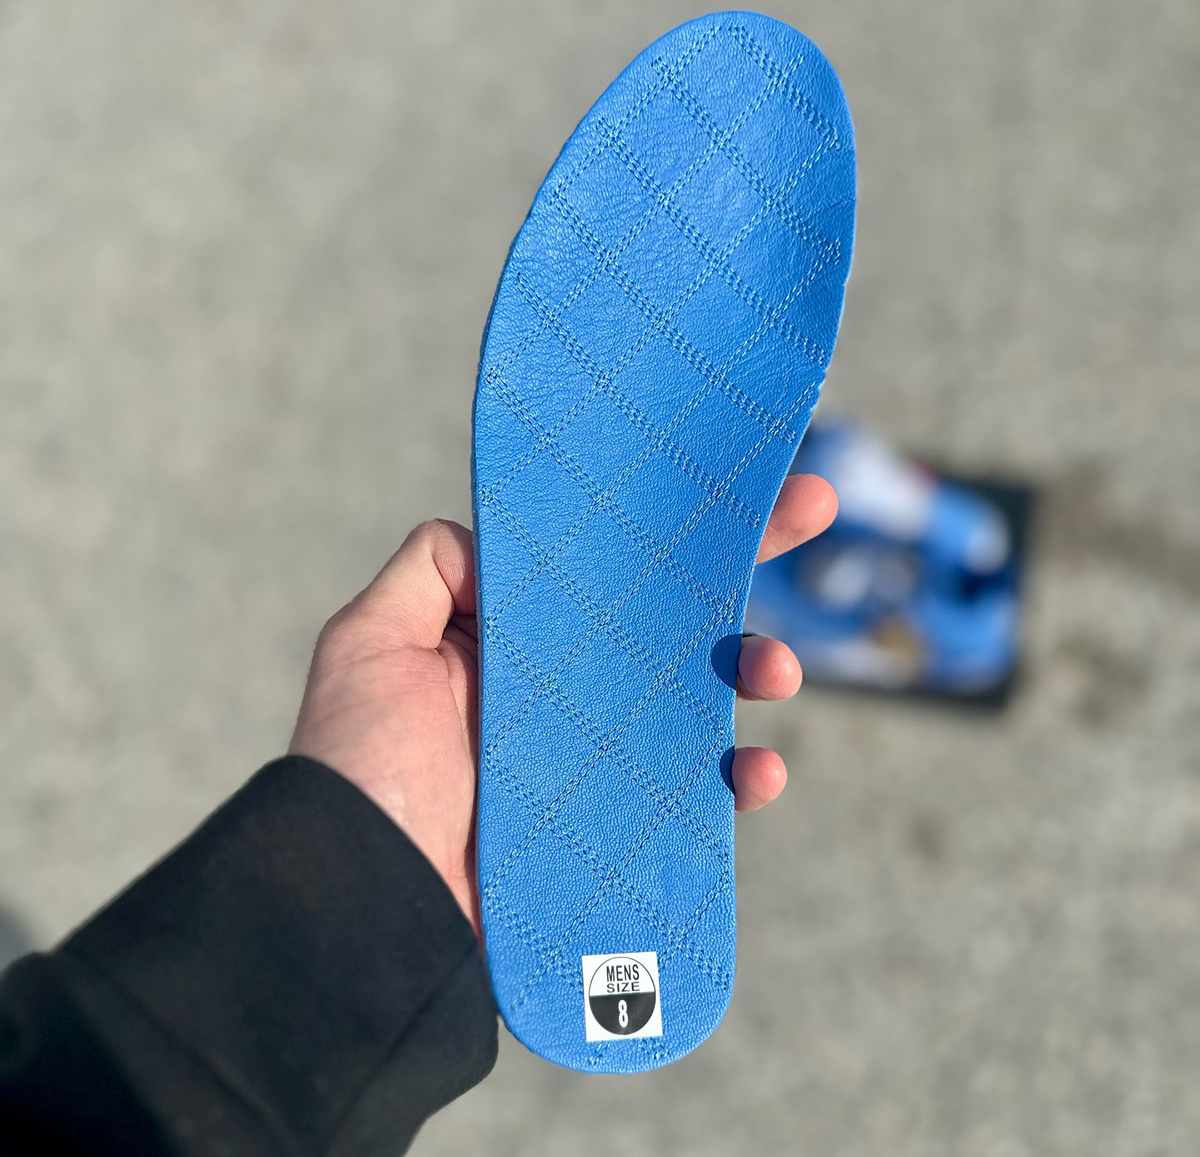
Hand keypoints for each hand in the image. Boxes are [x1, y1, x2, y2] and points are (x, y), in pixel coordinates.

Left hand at [290, 474, 836, 933]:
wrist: (367, 903)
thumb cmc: (361, 768)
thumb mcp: (368, 646)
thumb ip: (423, 574)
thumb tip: (489, 538)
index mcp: (518, 639)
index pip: (603, 563)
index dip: (661, 521)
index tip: (724, 478)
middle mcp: (565, 688)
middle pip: (669, 613)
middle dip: (741, 561)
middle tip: (806, 511)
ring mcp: (599, 753)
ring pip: (701, 695)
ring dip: (758, 665)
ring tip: (776, 670)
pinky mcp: (622, 819)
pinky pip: (700, 792)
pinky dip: (742, 779)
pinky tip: (757, 773)